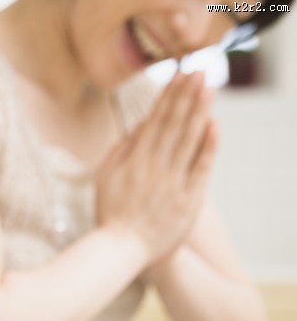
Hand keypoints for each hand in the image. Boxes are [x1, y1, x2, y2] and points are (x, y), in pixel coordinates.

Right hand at [95, 71, 218, 265]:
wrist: (121, 250)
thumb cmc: (111, 213)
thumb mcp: (105, 178)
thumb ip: (121, 149)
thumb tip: (140, 124)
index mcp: (133, 160)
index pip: (155, 120)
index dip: (169, 95)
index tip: (180, 74)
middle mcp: (153, 167)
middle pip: (173, 124)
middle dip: (187, 95)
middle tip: (200, 69)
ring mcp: (172, 183)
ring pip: (188, 140)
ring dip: (199, 110)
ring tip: (209, 86)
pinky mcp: (188, 200)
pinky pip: (200, 168)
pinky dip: (208, 146)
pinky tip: (214, 124)